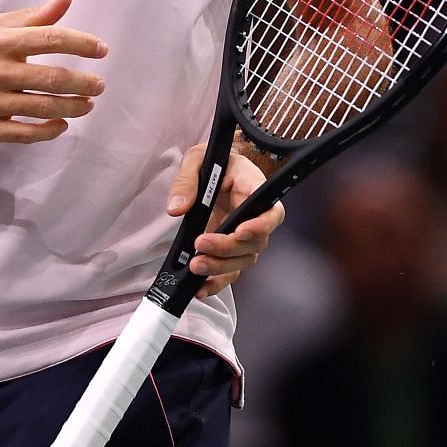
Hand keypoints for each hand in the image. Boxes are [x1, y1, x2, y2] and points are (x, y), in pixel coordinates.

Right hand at [0, 0, 106, 143]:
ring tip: (87, 105)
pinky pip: (24, 133)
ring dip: (72, 107)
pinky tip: (62, 124)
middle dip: (83, 82)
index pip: (51, 38)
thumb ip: (31, 17)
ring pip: (42, 108)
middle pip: (52, 78)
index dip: (82, 44)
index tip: (102, 50)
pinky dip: (48, 130)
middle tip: (99, 86)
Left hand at [164, 143, 283, 296]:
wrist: (215, 169)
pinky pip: (230, 272)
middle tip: (201, 245)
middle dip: (227, 249)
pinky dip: (216, 283)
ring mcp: (244, 236)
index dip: (259, 226)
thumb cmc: (214, 161)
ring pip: (242, 261)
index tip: (239, 231)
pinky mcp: (230, 250)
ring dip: (220, 268)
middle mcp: (256, 216)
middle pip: (253, 243)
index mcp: (255, 189)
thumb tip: (177, 208)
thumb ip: (186, 181)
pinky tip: (200, 288)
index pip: (269, 213)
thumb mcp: (197, 158)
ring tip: (195, 266)